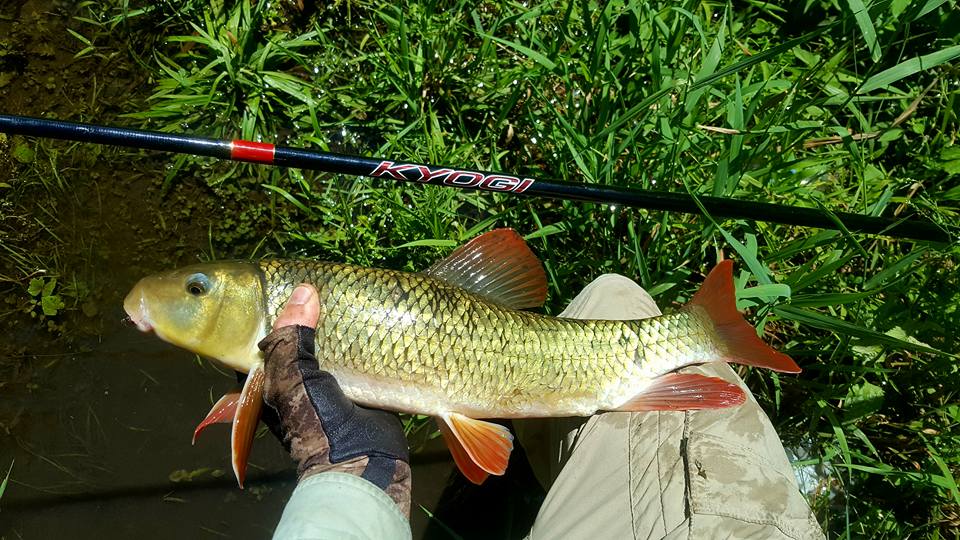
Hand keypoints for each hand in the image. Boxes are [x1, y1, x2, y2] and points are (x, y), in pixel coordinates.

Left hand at [258, 284, 411, 515]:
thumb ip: (291, 335)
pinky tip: (370, 319)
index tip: (287, 284)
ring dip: (337, 325)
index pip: (260, 336)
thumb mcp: (291, 378)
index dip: (267, 309)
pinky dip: (361, 340)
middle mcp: (294, 381)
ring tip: (346, 295)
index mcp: (267, 380)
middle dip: (309, 314)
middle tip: (322, 286)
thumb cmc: (313, 423)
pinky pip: (355, 357)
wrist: (361, 462)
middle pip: (297, 337)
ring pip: (327, 345)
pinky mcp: (357, 386)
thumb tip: (304, 291)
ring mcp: (326, 384)